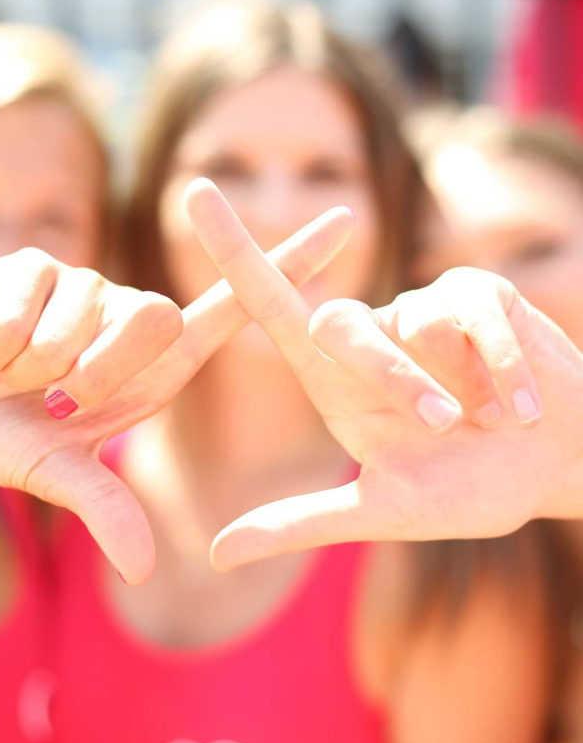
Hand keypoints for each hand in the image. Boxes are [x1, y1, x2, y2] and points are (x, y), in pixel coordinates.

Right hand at [0, 201, 352, 582]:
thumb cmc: (12, 438)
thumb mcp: (61, 477)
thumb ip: (106, 509)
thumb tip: (142, 571)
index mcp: (159, 363)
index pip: (238, 307)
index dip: (291, 267)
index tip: (348, 226)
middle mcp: (132, 315)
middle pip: (157, 318)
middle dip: (96, 371)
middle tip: (56, 399)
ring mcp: (86, 283)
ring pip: (87, 312)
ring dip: (40, 360)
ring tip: (17, 374)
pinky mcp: (36, 263)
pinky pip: (32, 291)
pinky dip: (1, 336)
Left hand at [184, 179, 582, 568]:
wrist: (559, 465)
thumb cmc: (472, 488)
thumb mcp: (386, 510)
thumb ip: (301, 523)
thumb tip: (211, 553)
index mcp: (332, 378)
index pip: (268, 304)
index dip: (233, 247)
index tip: (195, 189)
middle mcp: (369, 334)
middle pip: (338, 323)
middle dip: (392, 377)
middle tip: (448, 425)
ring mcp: (422, 308)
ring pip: (414, 323)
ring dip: (459, 384)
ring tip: (495, 421)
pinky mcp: (476, 291)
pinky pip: (475, 315)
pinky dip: (503, 369)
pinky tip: (523, 407)